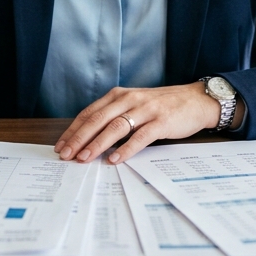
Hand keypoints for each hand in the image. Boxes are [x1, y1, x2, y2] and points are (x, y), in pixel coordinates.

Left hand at [54, 83, 219, 164]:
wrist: (195, 100)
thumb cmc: (161, 106)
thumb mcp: (134, 105)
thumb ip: (114, 116)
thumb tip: (89, 139)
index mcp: (118, 95)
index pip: (89, 113)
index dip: (73, 130)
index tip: (60, 146)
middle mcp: (128, 99)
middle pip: (97, 120)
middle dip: (79, 139)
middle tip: (66, 155)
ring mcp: (145, 110)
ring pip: (115, 127)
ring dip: (97, 144)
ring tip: (84, 158)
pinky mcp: (161, 121)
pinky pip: (140, 137)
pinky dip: (126, 149)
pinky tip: (114, 159)